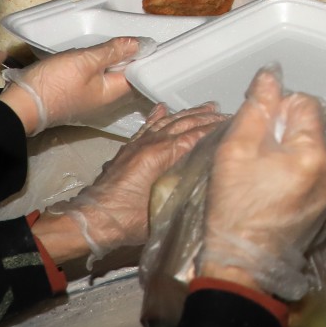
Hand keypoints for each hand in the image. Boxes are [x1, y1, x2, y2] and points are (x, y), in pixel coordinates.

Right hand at [0, 37, 143, 135]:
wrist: (23, 104)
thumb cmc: (56, 83)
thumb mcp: (86, 61)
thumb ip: (113, 52)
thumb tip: (140, 45)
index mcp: (114, 94)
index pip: (139, 75)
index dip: (144, 58)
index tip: (148, 40)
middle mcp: (107, 101)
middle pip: (125, 76)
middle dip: (129, 58)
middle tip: (133, 36)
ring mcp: (92, 100)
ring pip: (110, 77)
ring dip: (113, 61)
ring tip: (116, 42)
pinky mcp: (78, 96)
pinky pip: (97, 79)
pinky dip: (99, 67)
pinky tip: (96, 55)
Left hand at [35, 102, 224, 263]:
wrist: (93, 220)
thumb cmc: (128, 219)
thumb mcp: (164, 209)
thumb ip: (185, 192)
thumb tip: (205, 186)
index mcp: (161, 154)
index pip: (195, 135)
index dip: (215, 128)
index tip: (232, 124)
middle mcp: (150, 143)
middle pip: (184, 123)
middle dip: (206, 117)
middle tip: (225, 113)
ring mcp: (138, 144)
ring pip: (167, 121)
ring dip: (187, 113)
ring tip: (205, 107)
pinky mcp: (128, 149)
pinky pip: (147, 126)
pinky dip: (158, 116)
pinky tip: (163, 108)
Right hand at [193, 68, 325, 297]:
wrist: (244, 266)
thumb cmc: (234, 209)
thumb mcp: (235, 151)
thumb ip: (256, 108)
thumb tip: (270, 75)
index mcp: (315, 153)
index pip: (305, 103)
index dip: (278, 109)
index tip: (257, 129)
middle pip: (312, 128)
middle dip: (285, 133)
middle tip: (256, 157)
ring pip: (315, 152)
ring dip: (293, 155)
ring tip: (265, 178)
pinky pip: (319, 176)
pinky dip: (300, 177)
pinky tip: (277, 193)